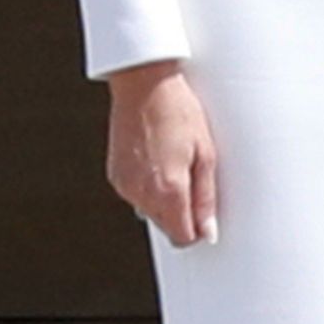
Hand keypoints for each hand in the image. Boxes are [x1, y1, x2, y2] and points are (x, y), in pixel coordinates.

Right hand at [105, 61, 217, 247]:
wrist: (144, 86)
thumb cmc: (180, 113)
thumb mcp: (206, 153)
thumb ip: (206, 197)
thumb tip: (208, 232)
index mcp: (167, 191)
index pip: (182, 237)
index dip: (197, 231)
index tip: (207, 218)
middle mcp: (141, 194)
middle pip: (166, 226)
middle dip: (183, 215)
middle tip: (196, 180)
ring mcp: (124, 186)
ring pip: (150, 212)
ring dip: (166, 200)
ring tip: (178, 164)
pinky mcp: (115, 176)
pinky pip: (136, 195)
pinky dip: (149, 187)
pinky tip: (160, 160)